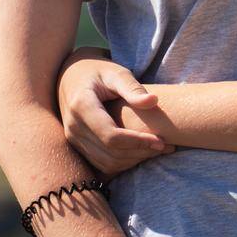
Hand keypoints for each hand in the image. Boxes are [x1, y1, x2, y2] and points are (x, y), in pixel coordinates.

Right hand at [56, 47, 172, 173]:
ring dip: (134, 161)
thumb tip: (153, 101)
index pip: (112, 136)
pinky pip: (102, 164)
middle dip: (141, 153)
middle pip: (110, 153)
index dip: (138, 142)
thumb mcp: (116, 73)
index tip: (161, 140)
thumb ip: (133, 88)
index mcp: (82, 106)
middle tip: (166, 146)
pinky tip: (140, 152)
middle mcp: (74, 127)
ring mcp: (73, 139)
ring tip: (156, 150)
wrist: (71, 77)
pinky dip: (124, 163)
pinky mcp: (78, 146)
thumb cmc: (97, 72)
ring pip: (107, 163)